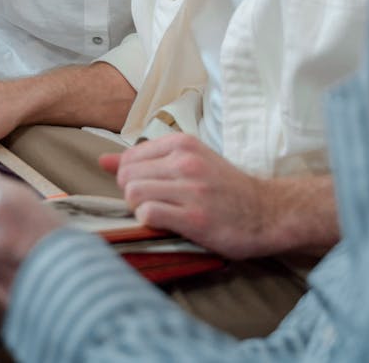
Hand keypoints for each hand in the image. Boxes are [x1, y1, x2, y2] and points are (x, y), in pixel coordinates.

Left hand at [100, 134, 337, 258]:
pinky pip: (148, 214)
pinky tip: (166, 224)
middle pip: (126, 176)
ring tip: (160, 214)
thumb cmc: (224, 188)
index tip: (149, 189)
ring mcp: (190, 188)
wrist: (266, 212)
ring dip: (139, 209)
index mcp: (182, 144)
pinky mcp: (195, 216)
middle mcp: (185, 161)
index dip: (130, 178)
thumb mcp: (188, 161)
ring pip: (133, 193)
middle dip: (131, 194)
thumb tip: (102, 160)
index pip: (129, 157)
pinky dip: (149, 222)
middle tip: (153, 204)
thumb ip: (145, 159)